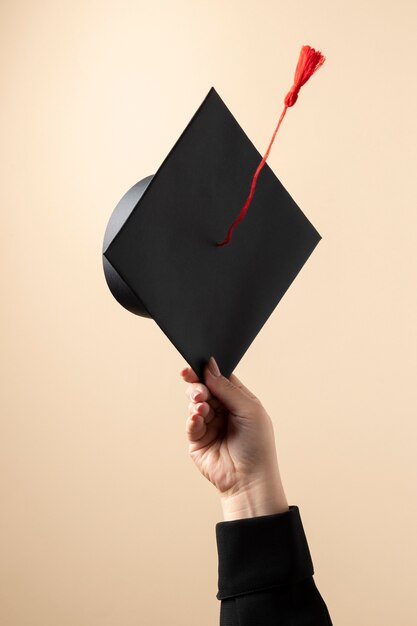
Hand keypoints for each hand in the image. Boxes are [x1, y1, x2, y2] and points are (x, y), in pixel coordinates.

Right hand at [181, 356, 288, 519]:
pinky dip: (192, 418)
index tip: (198, 364)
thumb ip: (228, 388)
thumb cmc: (257, 446)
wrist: (249, 480)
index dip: (209, 371)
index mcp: (239, 401)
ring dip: (196, 401)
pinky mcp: (198, 440)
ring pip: (195, 403)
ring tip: (201, 405)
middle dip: (198, 385)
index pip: (221, 380)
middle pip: (205, 389)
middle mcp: (224, 411)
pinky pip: (191, 423)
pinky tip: (197, 418)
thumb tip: (210, 367)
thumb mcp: (249, 410)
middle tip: (196, 385)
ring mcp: (210, 425)